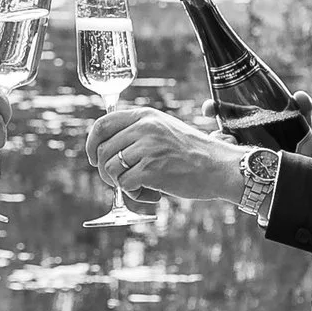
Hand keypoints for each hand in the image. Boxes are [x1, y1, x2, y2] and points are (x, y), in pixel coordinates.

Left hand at [87, 101, 244, 205]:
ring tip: (141, 187)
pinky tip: (152, 194)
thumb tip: (106, 148)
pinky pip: (125, 185)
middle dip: (106, 171)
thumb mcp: (164, 129)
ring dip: (121, 184)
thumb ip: (138, 132)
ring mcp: (148, 148)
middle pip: (103, 151)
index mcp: (145, 116)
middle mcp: (144, 128)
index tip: (94, 158)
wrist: (220, 166)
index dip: (92, 144)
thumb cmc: (193, 153)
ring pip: (111, 169)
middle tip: (121, 181)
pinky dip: (134, 194)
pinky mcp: (152, 169)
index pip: (102, 125)